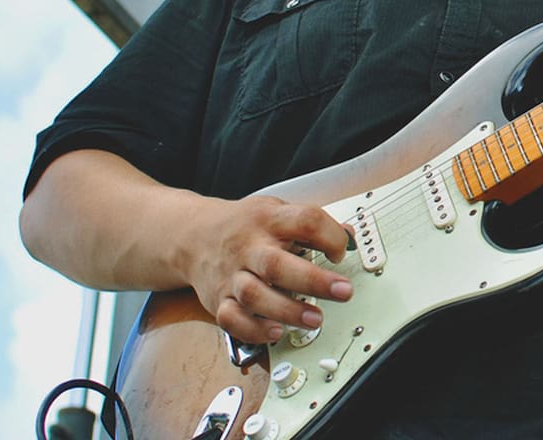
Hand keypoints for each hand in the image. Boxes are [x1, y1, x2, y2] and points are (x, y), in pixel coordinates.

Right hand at [183, 195, 353, 343]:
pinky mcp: (220, 300)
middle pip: (277, 265)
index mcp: (268, 220)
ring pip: (255, 295)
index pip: (304, 221)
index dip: (329, 235)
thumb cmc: (244, 225)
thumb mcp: (278, 211)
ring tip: (315, 318)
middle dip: (313, 281)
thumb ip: (312, 224)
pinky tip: (276, 332)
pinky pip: (232, 320)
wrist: (193, 236)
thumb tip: (348, 236)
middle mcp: (249, 248)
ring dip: (288, 310)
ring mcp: (232, 275)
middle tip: (343, 292)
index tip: (341, 250)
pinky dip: (254, 330)